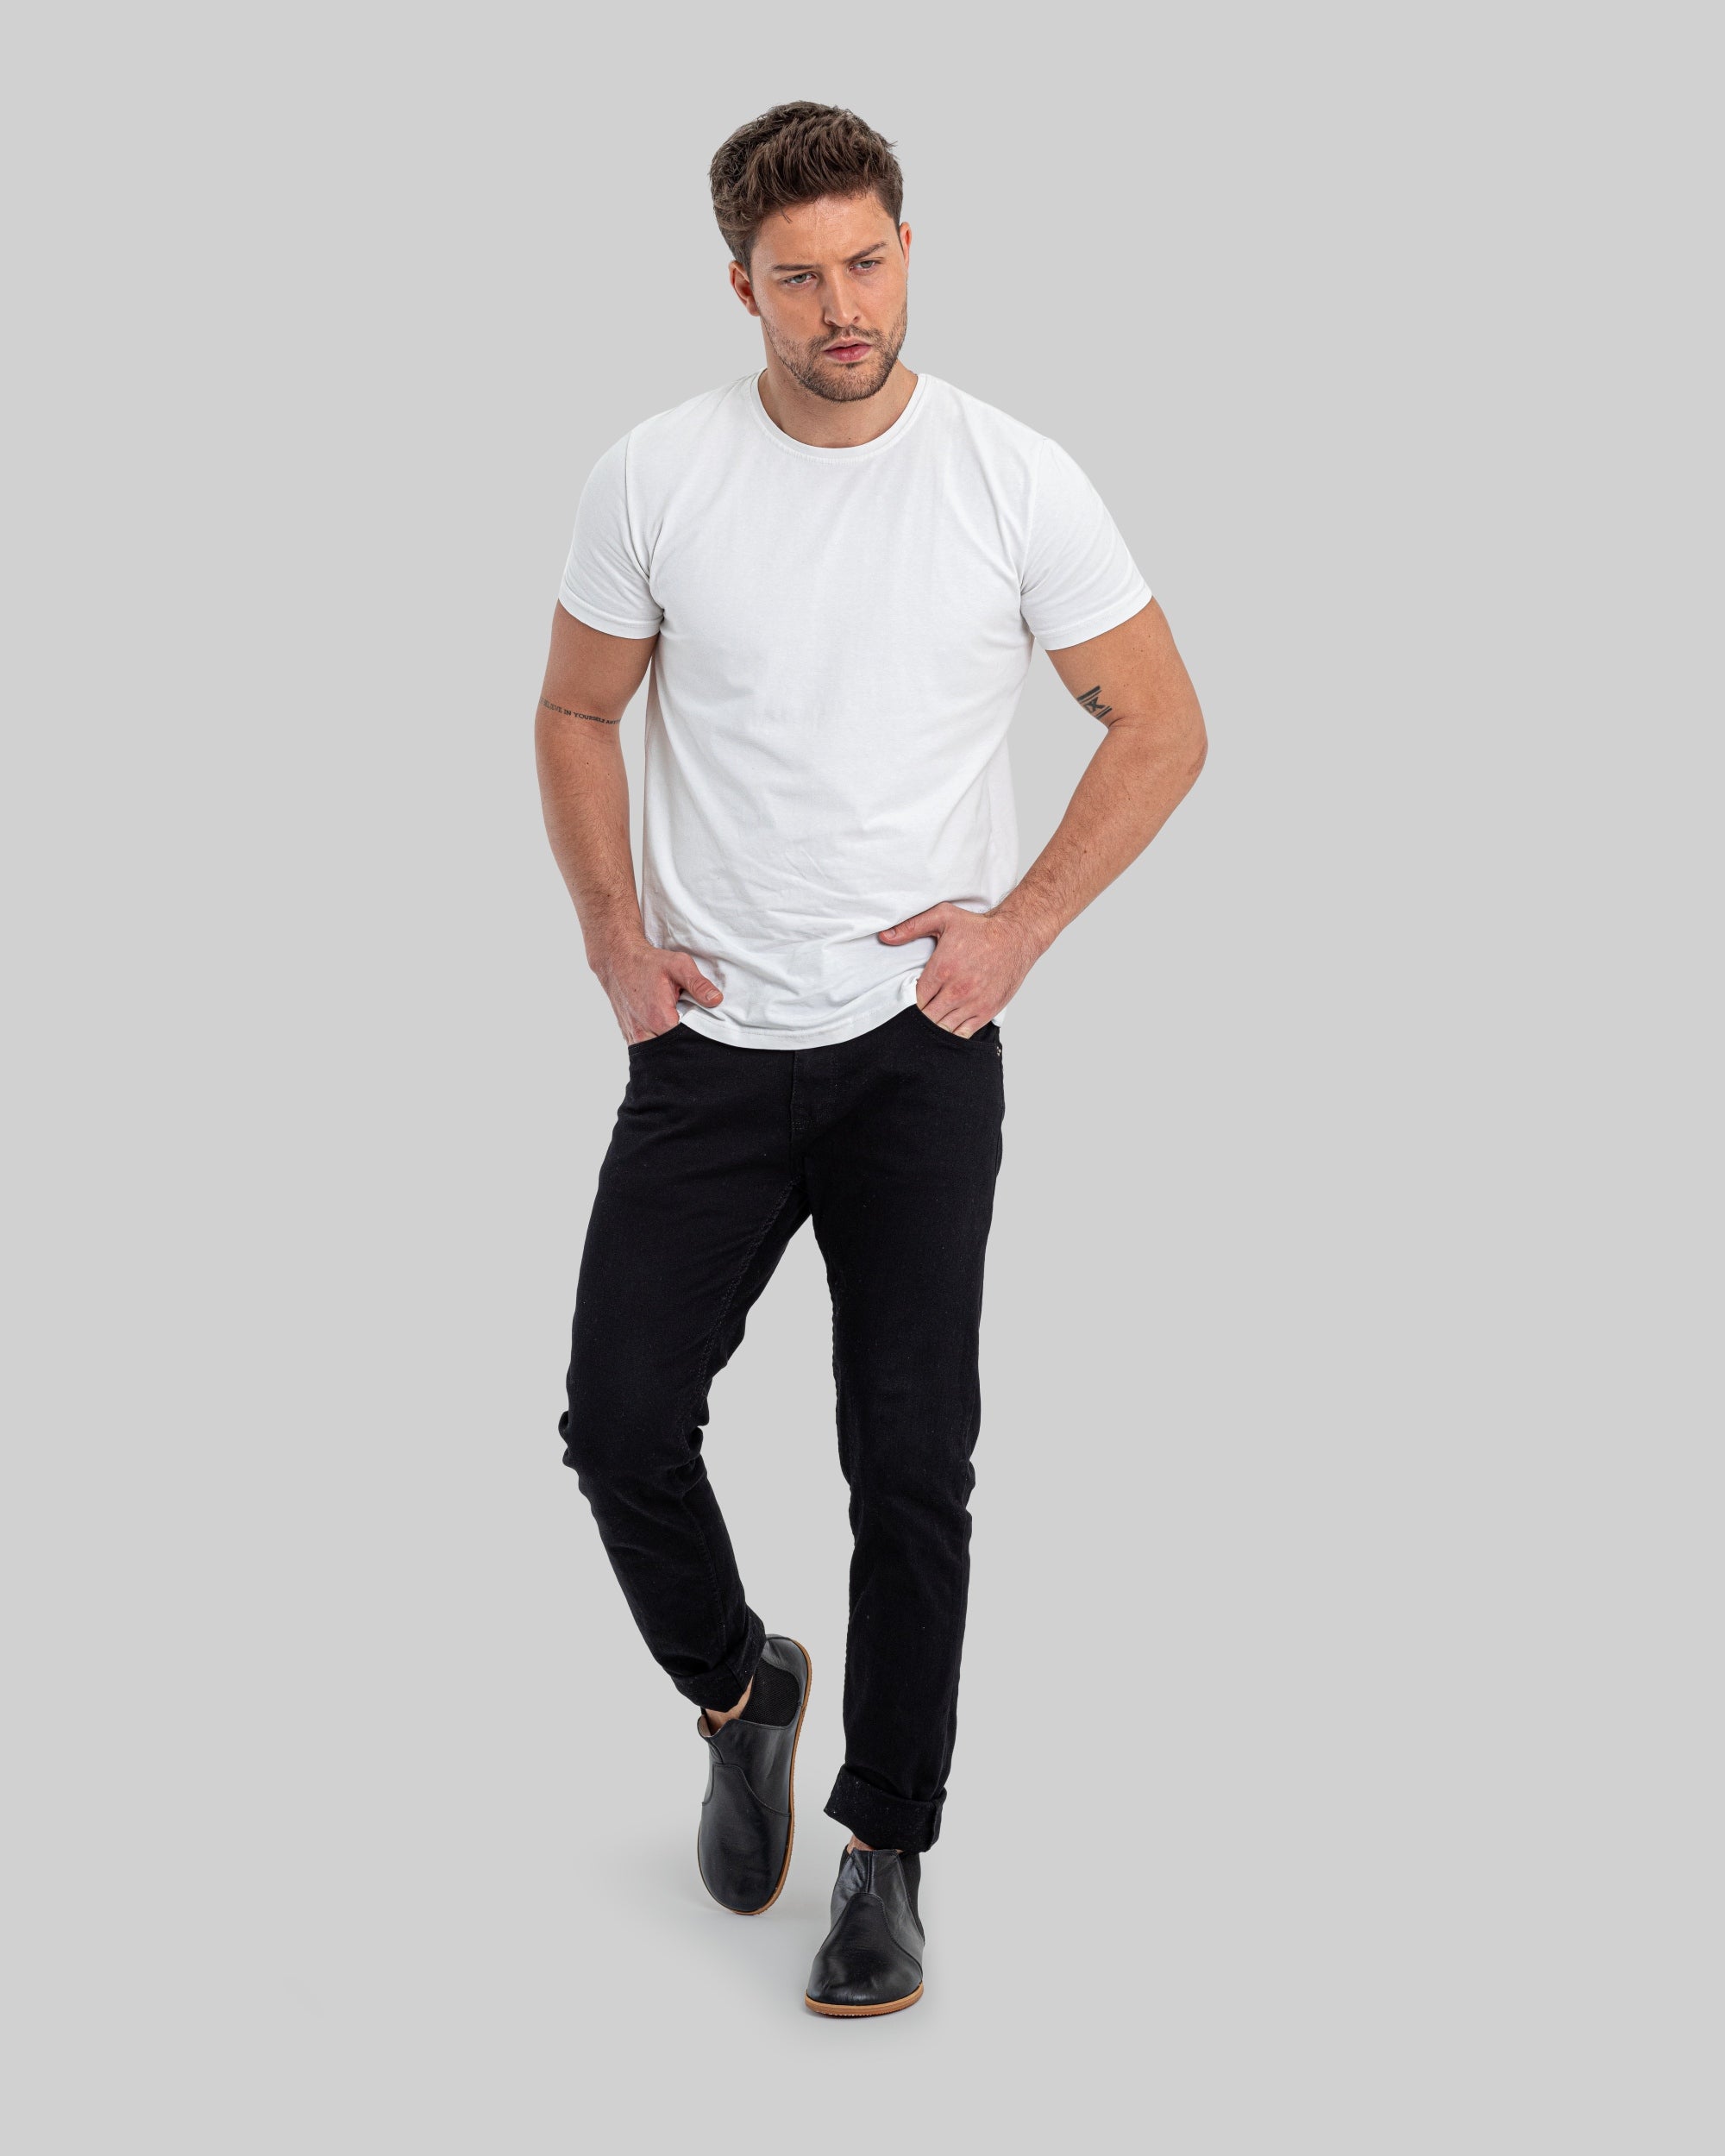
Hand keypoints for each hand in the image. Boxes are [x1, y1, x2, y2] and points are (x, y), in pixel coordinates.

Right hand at [591, 937, 721, 1043]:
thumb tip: (716, 1000)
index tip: (703, 1027)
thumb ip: (699, 984)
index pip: (687, 1042)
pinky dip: (658, 1044)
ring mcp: (635, 1037)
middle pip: (673, 1051)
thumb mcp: (679, 965)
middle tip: (691, 1027)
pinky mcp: (630, 1037)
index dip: (699, 1037)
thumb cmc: (648, 963)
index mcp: (660, 1018)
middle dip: (685, 1044)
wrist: (618, 961)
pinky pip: (647, 1050)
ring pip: (659, 1055)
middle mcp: (645, 1033)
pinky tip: (665, 1032)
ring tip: (677, 1029)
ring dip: (670, 1047)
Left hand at [877, 901, 1045, 1035]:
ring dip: (936, 1024)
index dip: (911, 1001)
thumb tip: (885, 936)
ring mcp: (972, 1003)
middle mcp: (956, 990)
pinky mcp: (986, 1011)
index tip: (913, 997)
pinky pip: (963, 1033)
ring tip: (935, 1016)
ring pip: (943, 1028)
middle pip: (927, 1017)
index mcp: (942, 969)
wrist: (1016, 936)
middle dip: (921, 1015)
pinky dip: (953, 1032)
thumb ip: (911, 927)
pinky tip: (950, 1024)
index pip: (915, 998)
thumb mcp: (943, 916)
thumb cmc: (980, 927)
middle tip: (922, 1009)